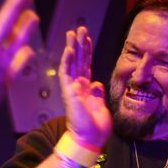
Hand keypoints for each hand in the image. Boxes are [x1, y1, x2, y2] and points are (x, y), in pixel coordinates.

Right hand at [0, 0, 37, 144]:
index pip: (4, 25)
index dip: (14, 6)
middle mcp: (0, 64)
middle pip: (16, 34)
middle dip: (23, 15)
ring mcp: (4, 76)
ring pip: (20, 49)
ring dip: (26, 33)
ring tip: (33, 19)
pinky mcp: (4, 86)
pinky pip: (18, 66)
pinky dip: (23, 55)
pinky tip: (26, 52)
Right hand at [58, 26, 111, 147]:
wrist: (90, 139)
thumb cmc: (96, 126)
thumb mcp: (101, 106)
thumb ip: (97, 93)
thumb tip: (97, 83)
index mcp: (86, 88)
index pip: (85, 65)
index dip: (86, 51)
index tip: (87, 38)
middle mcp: (77, 86)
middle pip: (77, 60)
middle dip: (79, 44)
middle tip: (79, 28)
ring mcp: (72, 89)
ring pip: (71, 64)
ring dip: (72, 48)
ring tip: (73, 33)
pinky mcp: (69, 93)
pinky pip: (66, 74)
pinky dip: (67, 61)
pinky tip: (68, 49)